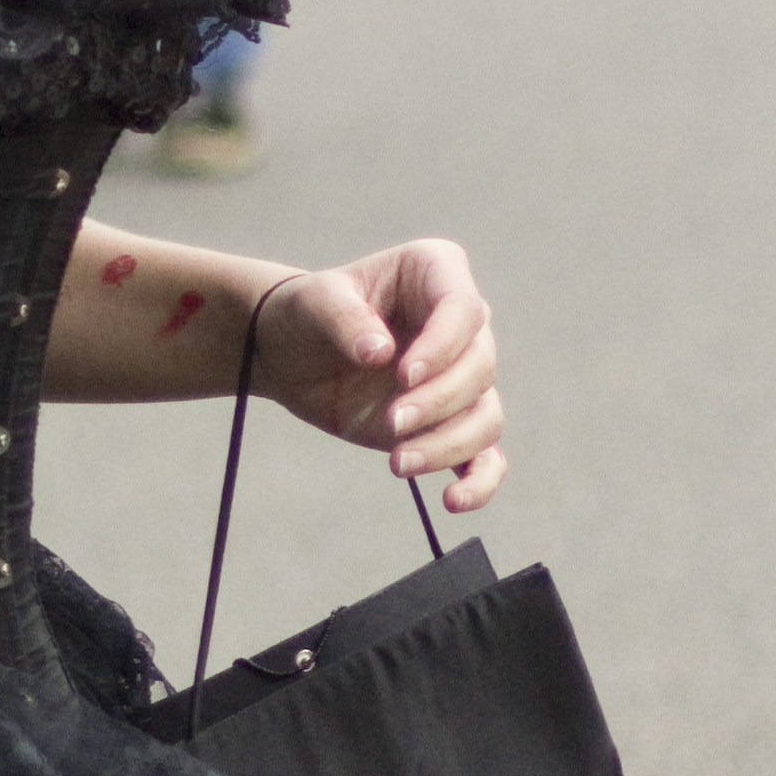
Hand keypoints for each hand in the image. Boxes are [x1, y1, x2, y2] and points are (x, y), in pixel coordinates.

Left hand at [254, 243, 504, 508]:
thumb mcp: (313, 303)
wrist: (291, 352)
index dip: (442, 347)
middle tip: (391, 423)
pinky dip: (478, 481)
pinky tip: (453, 501)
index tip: (403, 375)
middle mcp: (460, 324)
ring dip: (449, 446)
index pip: (463, 309)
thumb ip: (344, 319)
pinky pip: (484, 456)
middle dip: (439, 402)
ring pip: (485, 417)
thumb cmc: (305, 313)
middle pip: (481, 367)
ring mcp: (459, 377)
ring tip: (397, 463)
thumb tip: (380, 352)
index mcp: (436, 273)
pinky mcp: (448, 424)